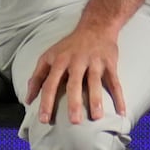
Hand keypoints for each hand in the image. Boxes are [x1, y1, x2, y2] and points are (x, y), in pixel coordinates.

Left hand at [23, 7, 131, 124]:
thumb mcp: (49, 57)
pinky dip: (119, 97)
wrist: (95, 27)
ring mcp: (94, 62)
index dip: (46, 102)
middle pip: (74, 84)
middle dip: (73, 103)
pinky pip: (115, 82)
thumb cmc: (69, 47)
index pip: (50, 83)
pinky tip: (121, 112)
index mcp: (59, 61)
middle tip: (74, 122)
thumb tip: (28, 99)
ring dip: (96, 100)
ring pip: (95, 82)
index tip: (44, 119)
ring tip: (96, 117)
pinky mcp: (109, 64)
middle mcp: (76, 61)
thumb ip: (37, 77)